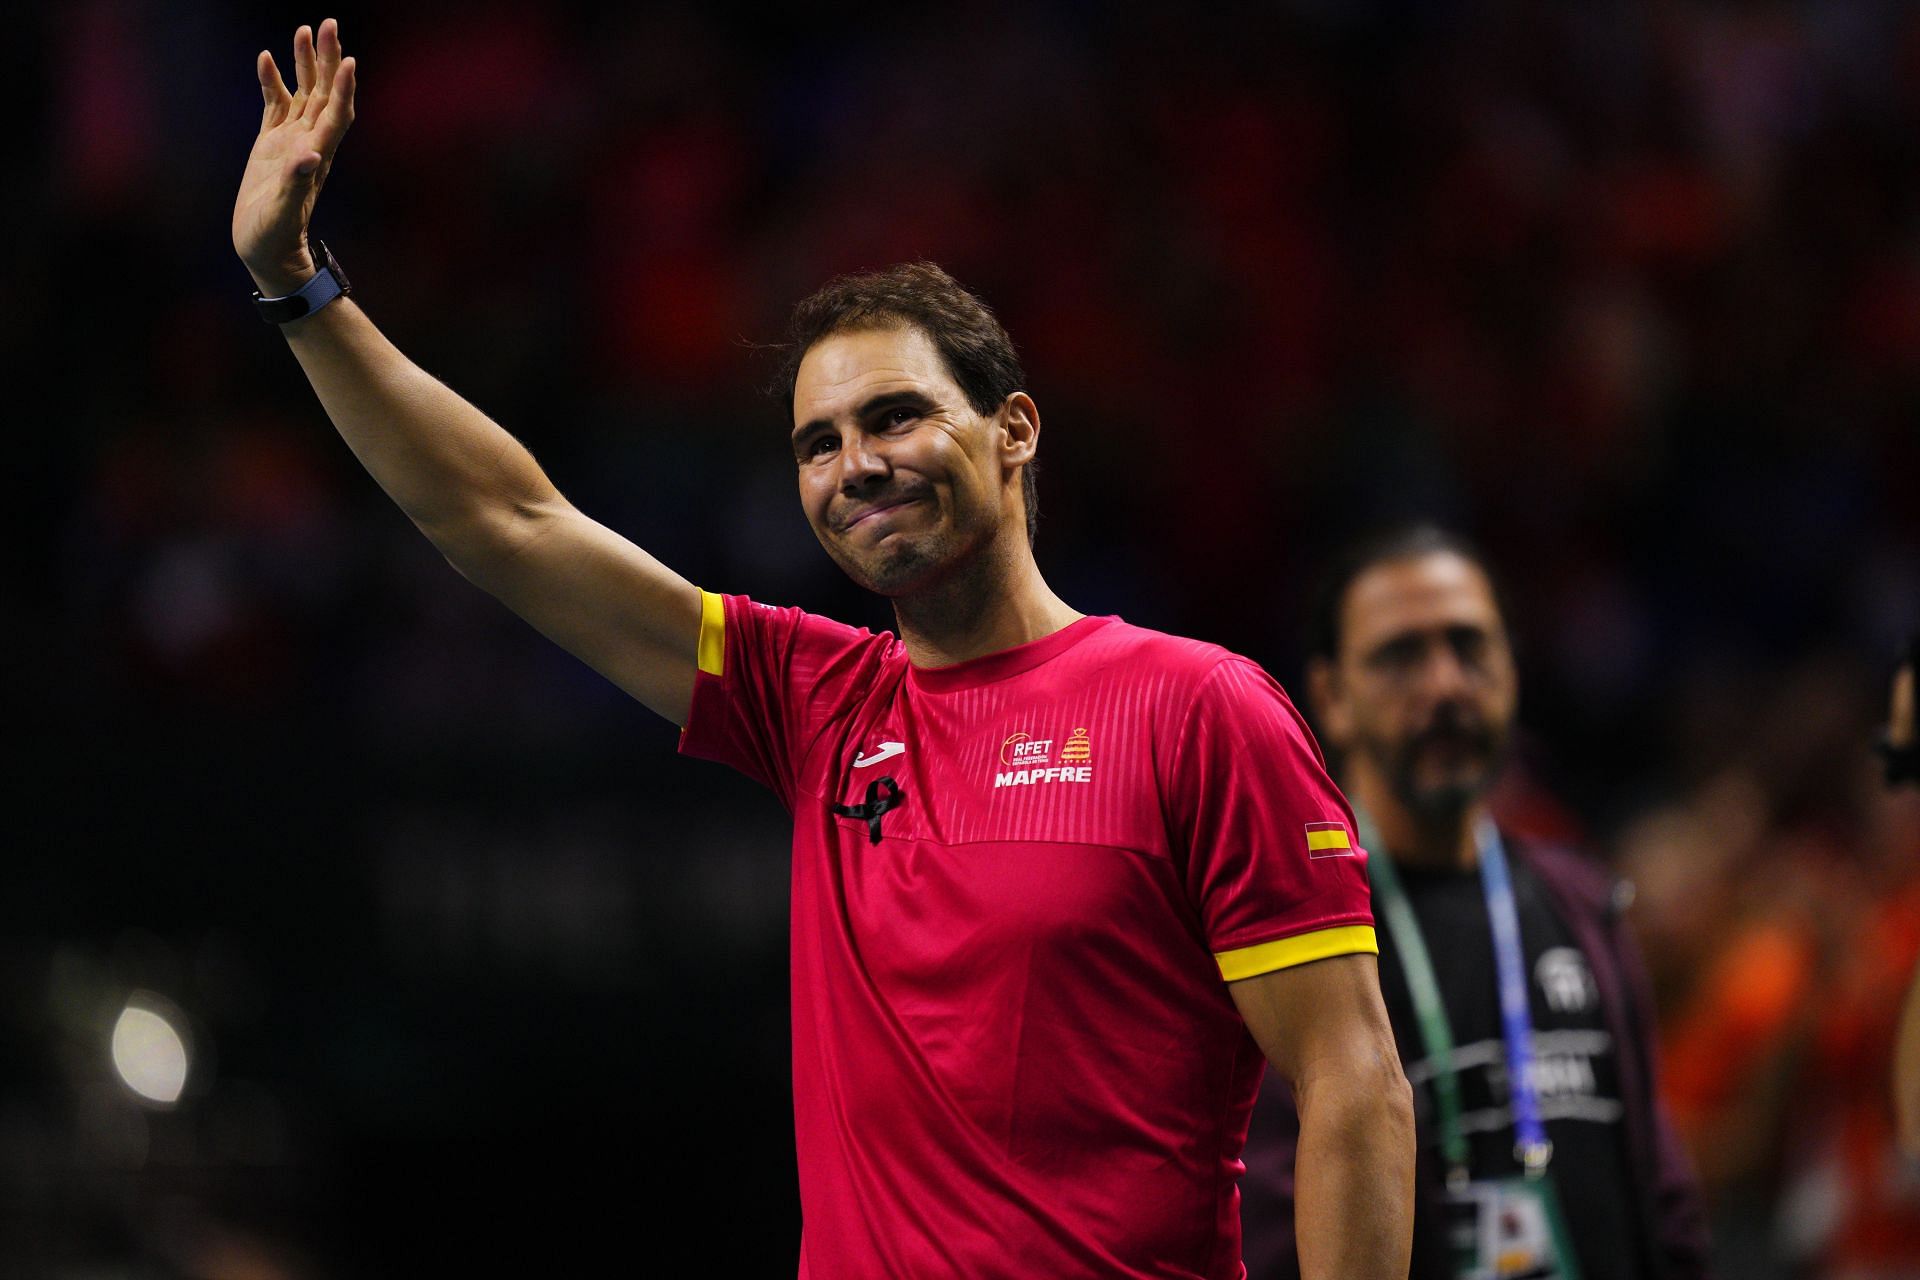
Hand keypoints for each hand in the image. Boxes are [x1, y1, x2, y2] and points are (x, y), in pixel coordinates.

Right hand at [232, 19, 355, 295]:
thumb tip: (310, 154)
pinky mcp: (271, 144)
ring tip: (305, 30)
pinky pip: (276, 104)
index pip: (336, 113)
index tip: (347, 60)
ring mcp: (291, 141)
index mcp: (316, 154)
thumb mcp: (284, 210)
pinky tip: (267, 58)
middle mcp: (309, 142)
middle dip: (328, 59)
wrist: (265, 249)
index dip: (343, 88)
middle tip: (329, 24)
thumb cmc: (276, 236)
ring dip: (306, 63)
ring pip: (303, 93)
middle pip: (325, 93)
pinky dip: (273, 81)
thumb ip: (297, 182)